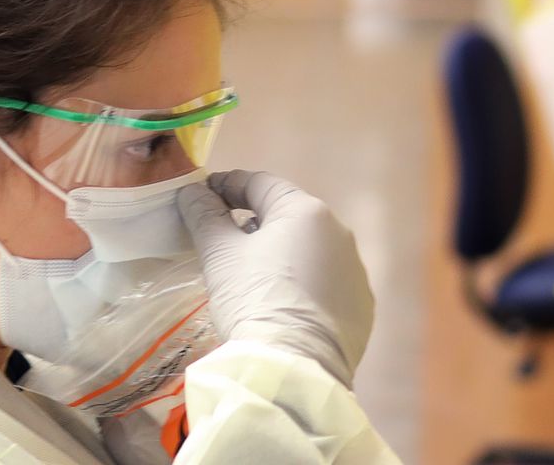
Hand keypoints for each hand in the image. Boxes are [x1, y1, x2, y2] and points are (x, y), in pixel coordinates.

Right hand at [177, 170, 374, 385]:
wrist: (294, 369)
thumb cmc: (254, 300)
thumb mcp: (219, 255)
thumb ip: (204, 215)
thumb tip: (192, 192)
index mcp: (306, 211)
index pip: (260, 184)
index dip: (227, 186)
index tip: (203, 197)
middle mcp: (340, 233)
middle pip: (287, 215)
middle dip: (254, 220)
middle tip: (222, 236)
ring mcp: (355, 272)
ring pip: (309, 249)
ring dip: (281, 252)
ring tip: (251, 273)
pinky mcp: (361, 307)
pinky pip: (326, 282)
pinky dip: (303, 283)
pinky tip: (282, 302)